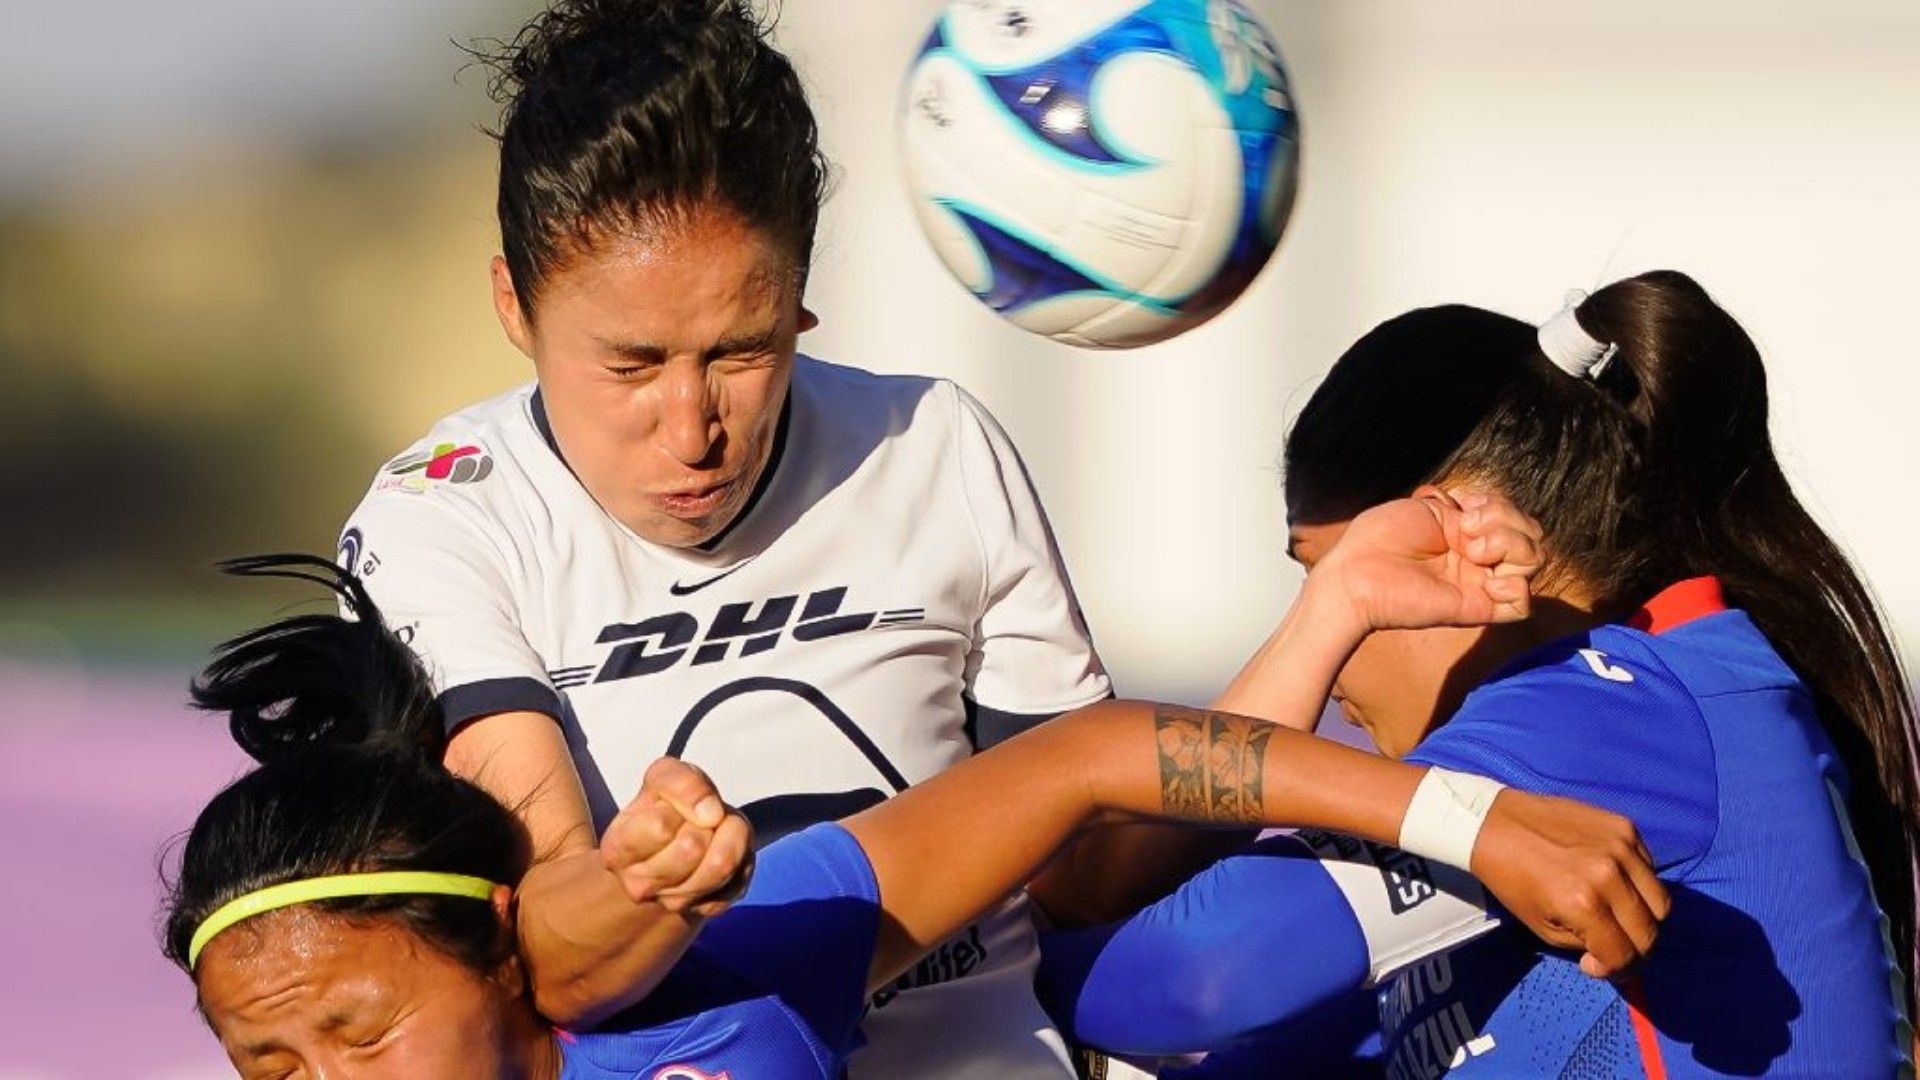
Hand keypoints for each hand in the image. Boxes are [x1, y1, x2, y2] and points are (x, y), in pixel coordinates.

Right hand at [601, 757, 754, 917]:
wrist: (674, 843)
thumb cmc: (664, 808)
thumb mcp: (663, 778)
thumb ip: (679, 782)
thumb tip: (710, 813)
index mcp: (617, 852)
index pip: (660, 826)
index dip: (678, 806)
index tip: (674, 807)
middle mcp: (640, 886)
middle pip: (691, 847)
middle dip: (704, 822)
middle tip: (696, 821)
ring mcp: (675, 903)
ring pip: (720, 865)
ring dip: (727, 835)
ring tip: (712, 832)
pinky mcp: (710, 908)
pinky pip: (740, 876)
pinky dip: (740, 854)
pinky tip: (720, 850)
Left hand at [1310, 488, 1542, 635]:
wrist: (1358, 574)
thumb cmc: (1380, 538)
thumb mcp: (1427, 507)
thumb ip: (1465, 508)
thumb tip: (1485, 513)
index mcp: (1467, 535)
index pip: (1512, 516)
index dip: (1499, 504)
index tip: (1466, 505)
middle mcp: (1478, 559)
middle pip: (1531, 533)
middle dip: (1508, 517)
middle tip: (1467, 524)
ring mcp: (1481, 583)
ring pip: (1534, 560)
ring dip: (1509, 542)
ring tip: (1472, 548)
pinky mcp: (1479, 609)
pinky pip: (1524, 603)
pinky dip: (1515, 584)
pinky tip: (1485, 576)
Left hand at [1470, 788, 1669, 977]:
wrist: (1497, 823)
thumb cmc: (1513, 881)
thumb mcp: (1543, 929)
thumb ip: (1588, 946)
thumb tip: (1619, 961)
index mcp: (1584, 903)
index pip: (1626, 955)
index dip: (1616, 971)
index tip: (1598, 964)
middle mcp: (1609, 874)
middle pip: (1651, 932)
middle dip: (1635, 950)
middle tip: (1614, 945)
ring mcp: (1622, 847)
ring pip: (1662, 902)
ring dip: (1643, 918)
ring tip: (1616, 914)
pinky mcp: (1626, 826)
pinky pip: (1651, 869)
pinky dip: (1639, 885)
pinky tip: (1612, 883)